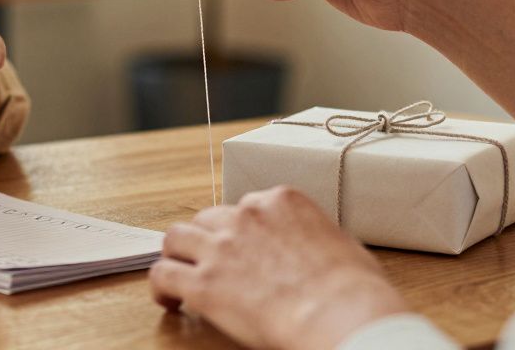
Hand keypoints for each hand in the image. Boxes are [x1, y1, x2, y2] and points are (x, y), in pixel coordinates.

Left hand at [149, 186, 407, 349]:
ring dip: (178, 255)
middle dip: (208, 237)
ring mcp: (220, 247)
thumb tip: (317, 250)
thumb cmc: (353, 289)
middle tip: (212, 259)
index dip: (243, 228)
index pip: (248, 205)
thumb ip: (316, 236)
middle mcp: (246, 215)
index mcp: (281, 201)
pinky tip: (170, 300)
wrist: (339, 312)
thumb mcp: (342, 244)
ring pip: (176, 238)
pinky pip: (162, 275)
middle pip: (208, 217)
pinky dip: (161, 286)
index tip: (245, 244)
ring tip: (181, 273)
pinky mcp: (202, 283)